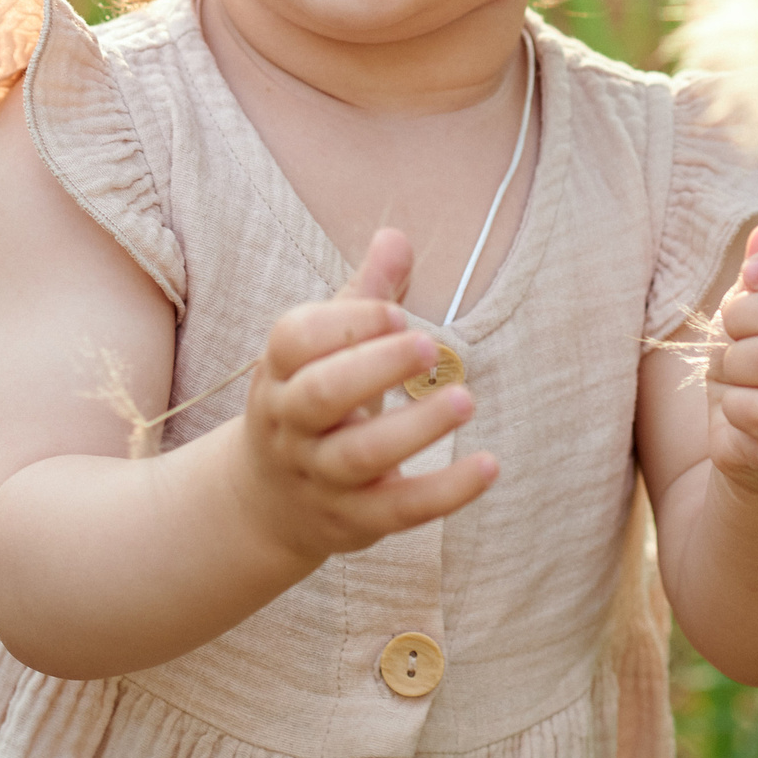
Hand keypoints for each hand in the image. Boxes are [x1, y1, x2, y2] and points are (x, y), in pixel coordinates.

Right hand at [233, 228, 498, 562]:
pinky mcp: (354, 521)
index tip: (399, 312)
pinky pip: (399, 509)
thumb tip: (395, 237)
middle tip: (432, 345)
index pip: (296, 339)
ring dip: (415, 427)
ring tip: (466, 399)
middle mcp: (291, 424)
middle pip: (322, 395)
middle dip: (377, 367)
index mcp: (280, 371)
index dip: (347, 322)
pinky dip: (446, 491)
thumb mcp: (323, 351)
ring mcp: (319, 476)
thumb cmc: (314, 404)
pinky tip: (490, 465)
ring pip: (358, 455)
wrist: (267, 503)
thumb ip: (363, 296)